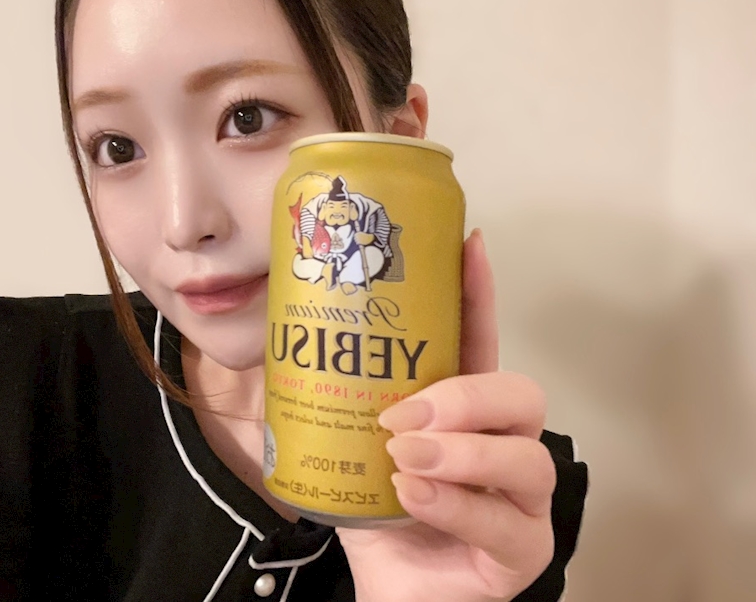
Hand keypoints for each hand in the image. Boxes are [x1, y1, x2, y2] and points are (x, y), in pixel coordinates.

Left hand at [337, 230, 555, 601]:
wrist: (389, 591)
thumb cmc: (373, 515)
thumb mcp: (347, 450)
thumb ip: (331, 403)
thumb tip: (283, 344)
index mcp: (463, 415)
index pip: (481, 344)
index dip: (477, 295)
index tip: (468, 244)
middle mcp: (504, 448)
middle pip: (523, 394)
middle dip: (465, 396)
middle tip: (402, 416)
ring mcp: (523, 501)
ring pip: (528, 457)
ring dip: (460, 452)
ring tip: (403, 457)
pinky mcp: (524, 550)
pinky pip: (508, 522)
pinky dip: (456, 504)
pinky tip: (412, 495)